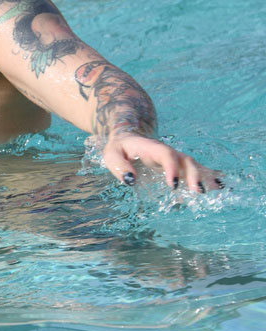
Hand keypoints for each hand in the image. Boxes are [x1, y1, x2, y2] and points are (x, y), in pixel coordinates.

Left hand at [101, 132, 222, 194]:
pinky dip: (207, 178)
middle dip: (193, 175)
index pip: (165, 155)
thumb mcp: (111, 155)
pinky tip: (219, 188)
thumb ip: (119, 166)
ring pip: (194, 165)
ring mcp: (175, 158)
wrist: (128, 136)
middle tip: (197, 193)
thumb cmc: (119, 148)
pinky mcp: (179, 166)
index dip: (171, 168)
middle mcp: (168, 152)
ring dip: (205, 177)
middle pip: (185, 160)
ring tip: (216, 191)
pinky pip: (196, 170)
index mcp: (151, 148)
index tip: (173, 186)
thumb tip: (130, 180)